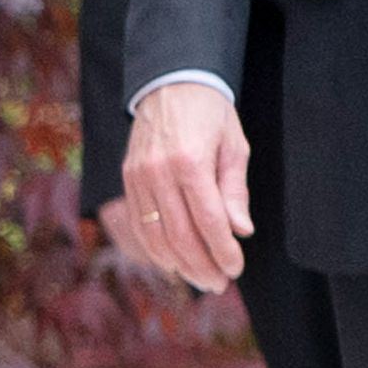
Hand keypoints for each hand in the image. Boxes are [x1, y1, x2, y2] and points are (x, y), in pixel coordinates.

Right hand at [113, 80, 252, 292]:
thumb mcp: (234, 146)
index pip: (208, 220)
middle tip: (219, 283)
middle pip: (179, 234)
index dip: (223, 251)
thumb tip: (240, 231)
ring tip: (199, 278)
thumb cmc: (210, 114)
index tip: (235, 268)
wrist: (169, 83)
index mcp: (190, 162)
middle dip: (202, 265)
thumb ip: (234, 191)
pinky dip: (156, 248)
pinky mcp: (127, 179)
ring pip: (156, 234)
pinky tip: (174, 261)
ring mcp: (137, 176)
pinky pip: (140, 223)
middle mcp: (158, 171)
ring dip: (179, 263)